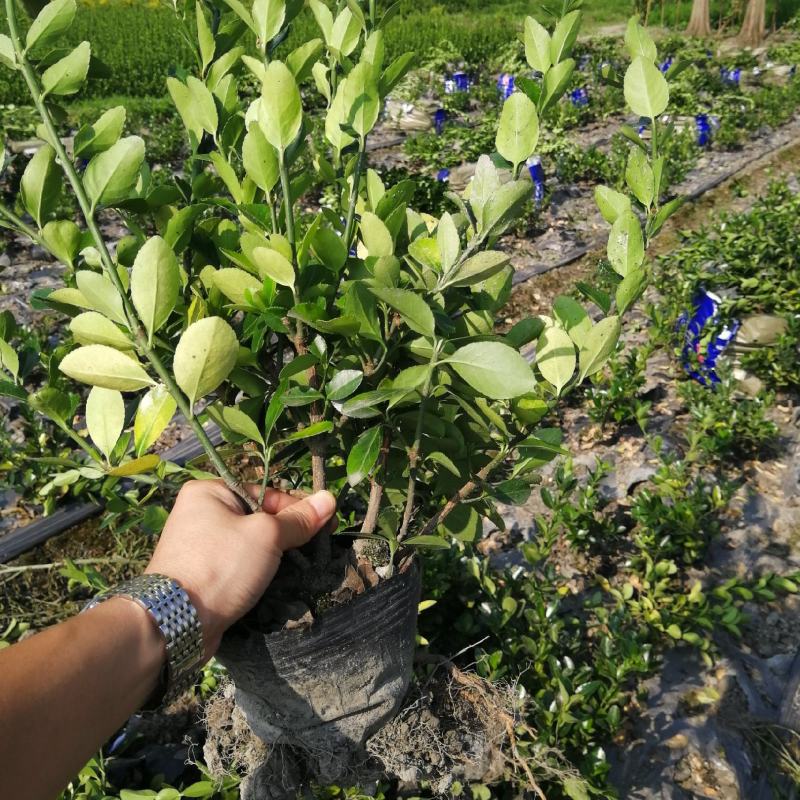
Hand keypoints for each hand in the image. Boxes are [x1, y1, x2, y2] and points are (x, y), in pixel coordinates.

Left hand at [145, 480, 335, 658]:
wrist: (175, 622)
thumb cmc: (222, 565)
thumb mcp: (267, 535)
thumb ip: (299, 519)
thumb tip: (330, 498)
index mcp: (210, 492)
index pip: (267, 492)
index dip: (298, 509)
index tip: (327, 525)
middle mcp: (201, 514)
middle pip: (259, 518)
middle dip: (289, 534)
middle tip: (318, 548)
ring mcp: (199, 547)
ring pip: (251, 545)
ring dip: (276, 556)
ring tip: (303, 568)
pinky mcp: (202, 575)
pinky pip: (239, 566)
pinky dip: (259, 573)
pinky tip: (278, 583)